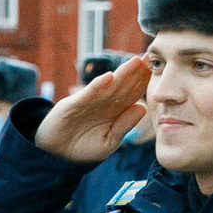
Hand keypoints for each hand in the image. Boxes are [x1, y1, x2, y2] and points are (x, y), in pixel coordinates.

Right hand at [33, 56, 149, 164]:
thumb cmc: (82, 148)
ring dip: (122, 74)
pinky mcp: (72, 105)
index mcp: (113, 110)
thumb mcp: (108, 141)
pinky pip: (87, 94)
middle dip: (137, 72)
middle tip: (150, 58)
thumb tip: (142, 107)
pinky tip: (109, 77)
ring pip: (109, 86)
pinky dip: (97, 86)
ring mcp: (88, 102)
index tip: (157, 71)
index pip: (132, 93)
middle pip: (123, 85)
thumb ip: (124, 126)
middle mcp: (102, 102)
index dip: (144, 82)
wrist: (54, 155)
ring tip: (135, 62)